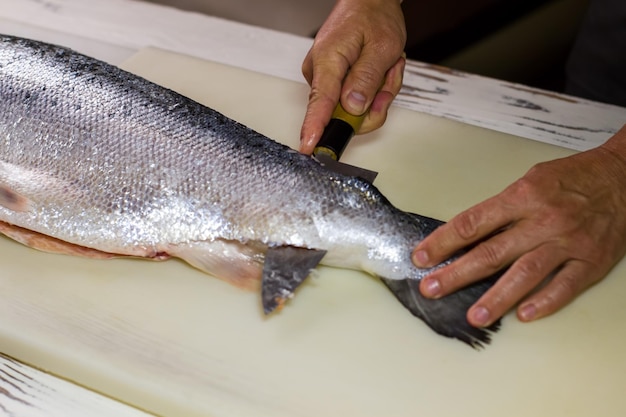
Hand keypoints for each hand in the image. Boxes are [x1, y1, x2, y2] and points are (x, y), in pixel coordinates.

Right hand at [299, 0, 405, 153]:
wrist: (369, 3)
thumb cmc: (374, 18)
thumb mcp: (382, 47)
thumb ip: (367, 79)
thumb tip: (352, 107)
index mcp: (328, 61)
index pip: (320, 102)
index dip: (315, 127)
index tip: (308, 147)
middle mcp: (320, 73)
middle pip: (344, 114)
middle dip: (375, 102)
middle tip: (390, 75)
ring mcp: (325, 80)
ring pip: (354, 110)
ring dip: (378, 93)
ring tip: (385, 66)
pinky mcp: (332, 84)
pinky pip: (354, 102)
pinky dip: (373, 90)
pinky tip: (378, 70)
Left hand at [413, 124, 625, 327]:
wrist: (624, 176)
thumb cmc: (572, 178)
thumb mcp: (530, 182)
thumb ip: (502, 209)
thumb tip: (468, 236)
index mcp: (523, 196)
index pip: (472, 222)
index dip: (443, 242)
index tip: (421, 256)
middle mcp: (543, 220)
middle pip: (492, 252)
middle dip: (456, 273)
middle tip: (431, 288)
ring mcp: (568, 242)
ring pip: (526, 274)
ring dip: (497, 297)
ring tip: (474, 315)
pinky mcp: (592, 260)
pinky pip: (565, 285)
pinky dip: (545, 302)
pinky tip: (524, 315)